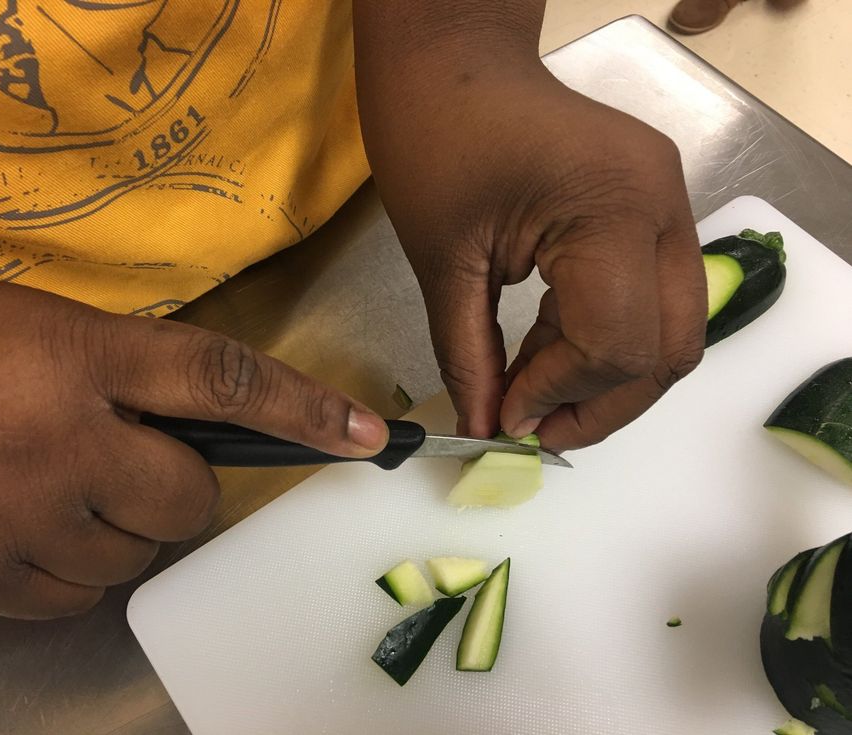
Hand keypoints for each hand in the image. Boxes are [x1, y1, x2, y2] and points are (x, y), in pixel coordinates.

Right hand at [0, 280, 386, 617]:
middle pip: (190, 495)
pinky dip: (73, 568)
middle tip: (127, 456)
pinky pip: (75, 597)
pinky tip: (34, 529)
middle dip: (175, 482)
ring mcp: (22, 520)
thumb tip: (197, 414)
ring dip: (121, 526)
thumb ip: (120, 365)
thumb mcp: (32, 325)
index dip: (305, 407)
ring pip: (136, 553)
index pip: (221, 378)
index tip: (367, 435)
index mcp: (76, 356)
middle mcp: (61, 442)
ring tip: (66, 488)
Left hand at [358, 69, 706, 449]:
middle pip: (667, 347)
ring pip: (671, 329)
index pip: (615, 343)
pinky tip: (546, 352)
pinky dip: (604, 337)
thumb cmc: (433, 140)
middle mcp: (662, 206)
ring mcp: (667, 203)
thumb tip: (489, 425)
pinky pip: (651, 296)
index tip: (505, 418)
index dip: (559, 394)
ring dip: (608, 377)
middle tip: (538, 429)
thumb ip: (471, 354)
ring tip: (536, 395)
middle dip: (604, 403)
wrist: (452, 63)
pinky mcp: (653, 206)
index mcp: (612, 208)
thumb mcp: (443, 262)